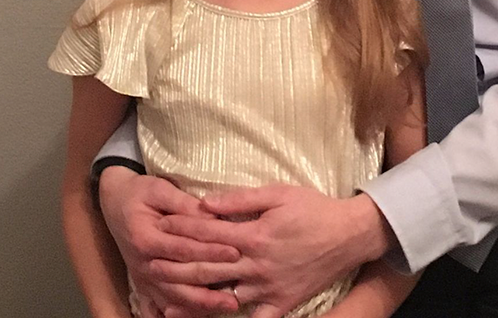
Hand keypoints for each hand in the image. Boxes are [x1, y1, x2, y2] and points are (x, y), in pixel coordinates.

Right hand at [98, 168, 240, 315]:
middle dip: (213, 281)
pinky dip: (178, 315)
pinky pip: (159, 308)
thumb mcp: (159, 189)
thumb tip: (212, 216)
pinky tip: (197, 316)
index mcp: (146, 239)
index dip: (211, 251)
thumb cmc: (140, 193)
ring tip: (228, 305)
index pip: (184, 248)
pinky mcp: (143, 286)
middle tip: (240, 283)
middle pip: (182, 278)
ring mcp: (142, 279)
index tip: (235, 252)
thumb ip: (184, 204)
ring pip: (174, 299)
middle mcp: (144, 264)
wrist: (115, 202)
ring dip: (201, 305)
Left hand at [155, 184, 392, 317]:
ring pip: (222, 297)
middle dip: (176, 265)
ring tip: (164, 299)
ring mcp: (266, 289)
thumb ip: (241, 199)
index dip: (182, 228)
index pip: (208, 232)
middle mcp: (255, 266)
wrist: (348, 236)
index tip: (160, 225)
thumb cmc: (313, 209)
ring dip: (192, 298)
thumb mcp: (278, 193)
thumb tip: (206, 201)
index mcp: (253, 235)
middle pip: (207, 268)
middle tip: (149, 263)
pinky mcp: (279, 305)